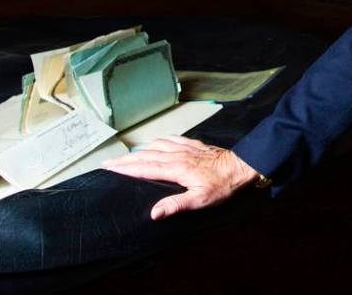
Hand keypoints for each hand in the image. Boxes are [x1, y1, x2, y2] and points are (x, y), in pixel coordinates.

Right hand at [101, 136, 261, 219]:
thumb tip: (154, 213)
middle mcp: (178, 155)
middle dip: (126, 159)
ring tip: (128, 155)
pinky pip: (172, 139)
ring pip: (157, 145)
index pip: (144, 168)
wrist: (241, 166)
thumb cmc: (223, 184)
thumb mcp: (200, 200)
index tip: (110, 167)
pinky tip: (157, 142)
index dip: (125, 168)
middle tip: (110, 161)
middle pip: (146, 155)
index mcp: (176, 169)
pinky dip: (159, 141)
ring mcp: (185, 148)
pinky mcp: (194, 144)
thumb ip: (176, 205)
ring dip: (140, 150)